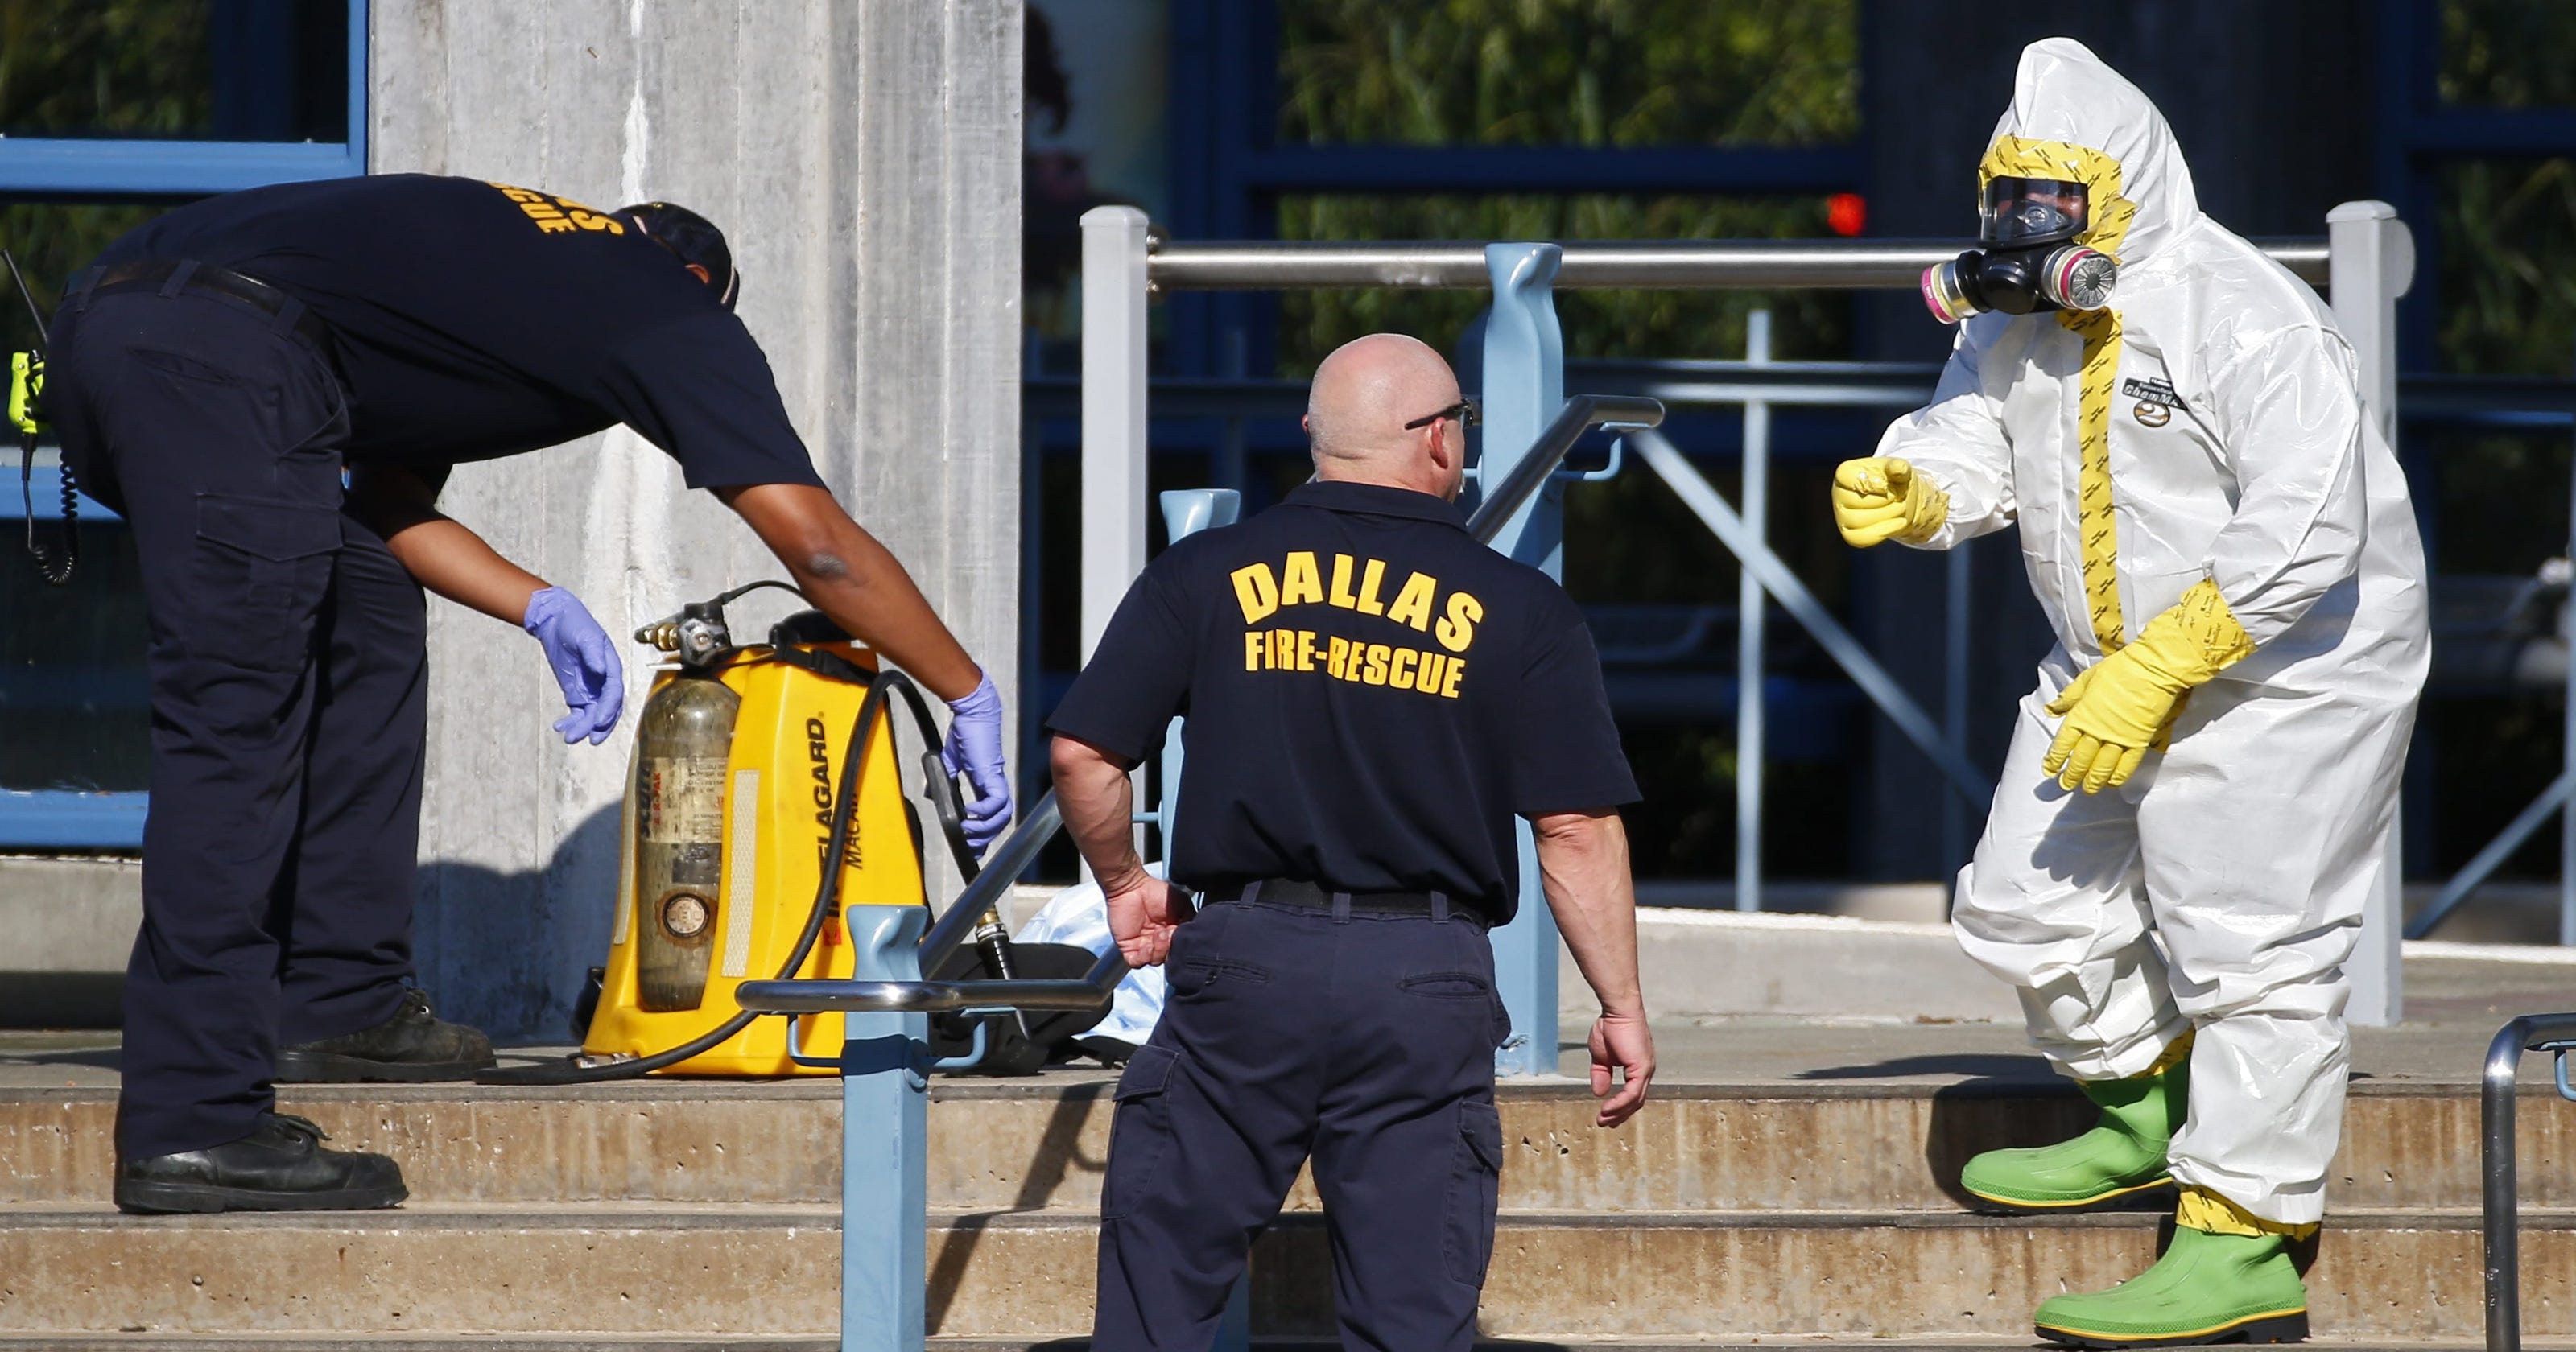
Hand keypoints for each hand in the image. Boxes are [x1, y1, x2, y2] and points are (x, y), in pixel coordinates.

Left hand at [522, 586, 624, 744]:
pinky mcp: (576, 692)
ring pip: (592, 715)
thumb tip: (600, 671)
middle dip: (599, 726)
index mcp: (611, 668)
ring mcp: (590, 689)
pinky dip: (571, 722)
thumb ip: (593, 654)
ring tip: (569, 737)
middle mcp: (604, 682)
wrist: (557, 620)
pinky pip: (578, 712)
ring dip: (583, 728)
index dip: (608, 709)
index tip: (598, 722)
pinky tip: (559, 727)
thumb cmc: (575, 624)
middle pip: (607, 709)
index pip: (614, 694)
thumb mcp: (585, 636)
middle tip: (587, 739)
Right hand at [940, 670, 1013, 854]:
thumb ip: (945, 778)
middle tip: (969, 847)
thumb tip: (933, 794)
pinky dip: (985, 812)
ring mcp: (995, 780)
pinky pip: (996, 801)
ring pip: (1002, 814)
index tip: (973, 847)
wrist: (971, 712)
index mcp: (986, 783)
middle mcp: (994, 785)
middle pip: (1000, 820)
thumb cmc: (965, 732)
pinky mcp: (992, 774)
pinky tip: (971, 813)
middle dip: (985, 838)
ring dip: (985, 828)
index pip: (991, 815)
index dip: (984, 833)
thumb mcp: (949, 761)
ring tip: (968, 830)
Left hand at [1102, 866, 1187, 967]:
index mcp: (1171, 934)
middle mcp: (1157, 942)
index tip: (1180, 933)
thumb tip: (1193, 936)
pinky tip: (1147, 945)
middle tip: (1169, 933)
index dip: (1181, 945)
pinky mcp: (1128, 947)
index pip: (1179, 949)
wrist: (1132, 887)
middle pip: (1168, 958)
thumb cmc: (1155, 892)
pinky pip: (1136, 962)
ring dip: (1159, 950)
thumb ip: (1190, 921)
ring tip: (1159, 933)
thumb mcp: (1183, 905)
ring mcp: (1143, 945)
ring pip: (1154, 961)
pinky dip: (1144, 957)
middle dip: (1170, 948)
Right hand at [1588, 1009, 1654, 1126]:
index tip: (1606, 1116)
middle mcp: (1646, 1071)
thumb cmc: (1610, 1027)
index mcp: (1638, 1068)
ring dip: (1618, 1112)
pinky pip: (1632, 1093)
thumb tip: (1599, 1093)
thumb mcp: (1601, 1057)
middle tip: (1605, 1123)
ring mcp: (1646, 1070)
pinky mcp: (1642, 1068)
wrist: (1617, 1011)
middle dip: (1620, 1115)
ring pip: (1635, 1100)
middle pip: (1636, 1102)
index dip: (1620, 1107)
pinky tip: (1607, 1109)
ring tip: (1603, 1119)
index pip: (1633, 1094)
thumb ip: (1601, 1074)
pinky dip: (1619, 1103)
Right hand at [1831, 456, 1949, 547]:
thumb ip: (1899, 467)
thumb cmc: (1896, 481)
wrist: (1902, 502)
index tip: (1886, 485)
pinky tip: (1898, 522)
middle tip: (1898, 497)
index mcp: (1845, 473)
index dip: (1871, 483)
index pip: (1847, 477)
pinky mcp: (1850, 535)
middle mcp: (1838, 494)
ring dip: (1888, 515)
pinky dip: (1884, 531)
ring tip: (1899, 507)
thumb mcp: (1901, 470)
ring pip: (1859, 521)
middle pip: (1857, 501)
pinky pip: (1862, 538)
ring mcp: (1842, 516)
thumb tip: (1898, 468)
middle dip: (1885, 500)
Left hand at [2040, 581, 2257, 793]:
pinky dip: (2118, 776)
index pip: (2064, 743)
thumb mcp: (2087, 679)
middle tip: (2065, 785)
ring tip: (2086, 790)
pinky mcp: (2139, 740)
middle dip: (2072, 774)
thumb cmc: (2118, 670)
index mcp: (2082, 715)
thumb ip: (2069, 697)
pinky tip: (2112, 784)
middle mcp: (2098, 730)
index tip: (2048, 770)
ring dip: (2093, 780)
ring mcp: (2120, 737)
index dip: (2055, 758)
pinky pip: (2127, 764)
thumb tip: (2050, 710)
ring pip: (2102, 766)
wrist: (2153, 669)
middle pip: (2082, 759)